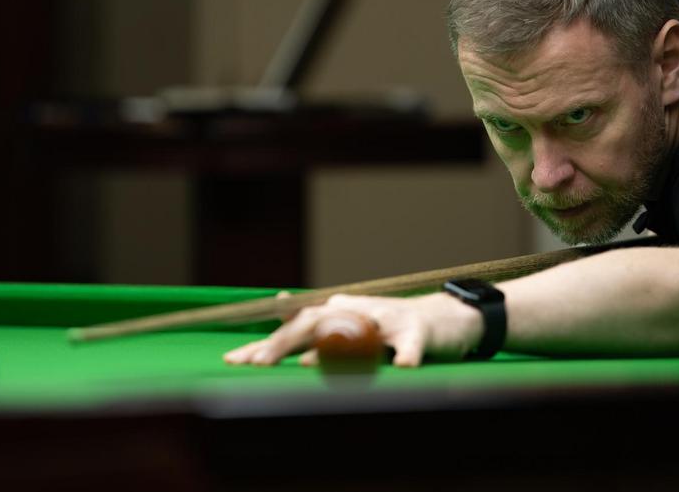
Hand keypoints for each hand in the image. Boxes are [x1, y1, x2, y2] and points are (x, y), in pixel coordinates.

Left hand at [223, 291, 483, 367]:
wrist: (444, 319)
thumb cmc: (391, 328)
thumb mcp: (351, 328)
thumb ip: (318, 331)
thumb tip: (283, 329)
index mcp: (338, 313)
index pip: (295, 326)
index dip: (265, 343)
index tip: (234, 361)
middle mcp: (358, 312)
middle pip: (316, 323)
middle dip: (283, 343)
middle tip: (257, 365)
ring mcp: (389, 320)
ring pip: (358, 333)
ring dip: (334, 350)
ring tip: (308, 366)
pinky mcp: (419, 332)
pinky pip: (409, 346)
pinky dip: (405, 356)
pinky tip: (400, 368)